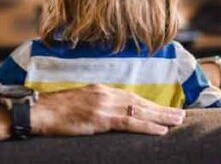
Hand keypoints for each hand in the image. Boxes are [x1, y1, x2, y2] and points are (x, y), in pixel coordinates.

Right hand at [31, 84, 184, 136]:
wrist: (39, 112)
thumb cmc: (55, 110)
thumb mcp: (80, 102)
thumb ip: (97, 104)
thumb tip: (110, 113)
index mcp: (101, 89)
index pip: (131, 96)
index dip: (150, 104)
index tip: (164, 109)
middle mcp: (105, 94)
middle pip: (140, 102)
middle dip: (161, 109)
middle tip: (181, 114)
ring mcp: (103, 106)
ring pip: (139, 111)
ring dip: (161, 117)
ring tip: (177, 121)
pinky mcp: (100, 118)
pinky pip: (128, 123)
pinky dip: (146, 126)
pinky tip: (160, 130)